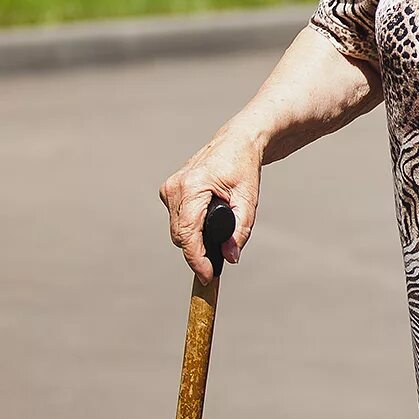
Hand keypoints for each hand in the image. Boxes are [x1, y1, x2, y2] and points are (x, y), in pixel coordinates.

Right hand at [159, 127, 261, 283]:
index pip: (188, 234)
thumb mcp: (248, 200)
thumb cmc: (244, 167)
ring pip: (177, 230)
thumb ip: (240, 230)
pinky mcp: (169, 190)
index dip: (197, 260)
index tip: (208, 276)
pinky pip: (177, 220)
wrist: (237, 142)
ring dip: (193, 242)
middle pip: (180, 236)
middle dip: (197, 254)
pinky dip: (190, 229)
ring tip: (214, 247)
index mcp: (193, 186)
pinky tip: (206, 228)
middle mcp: (175, 187)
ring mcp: (169, 188)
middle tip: (215, 268)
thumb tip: (230, 257)